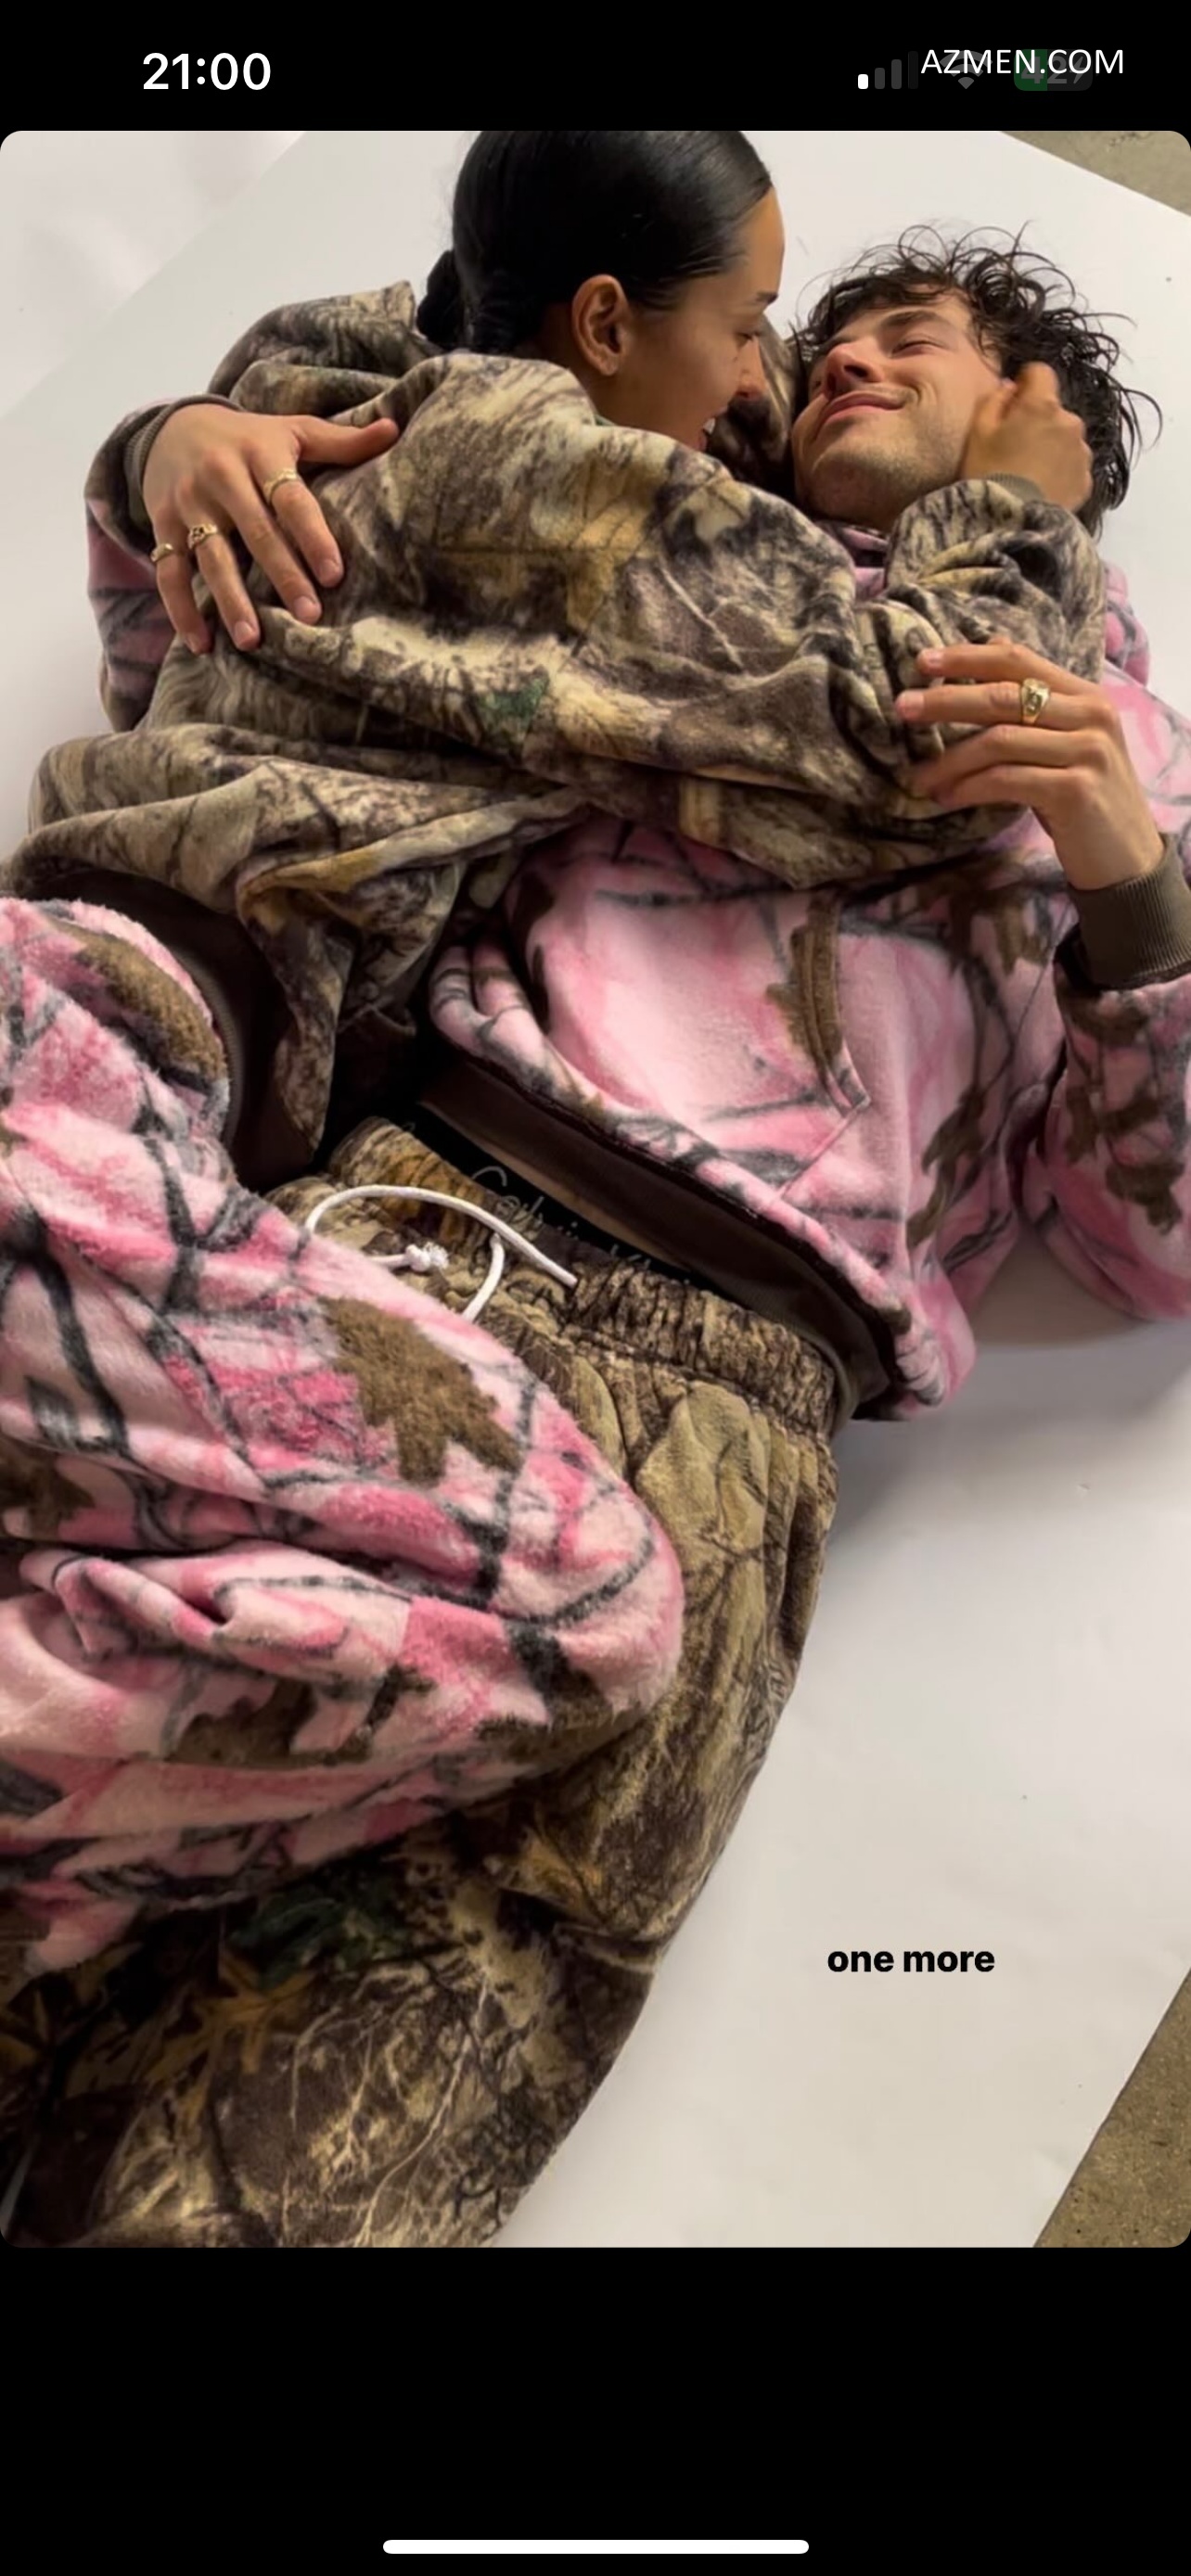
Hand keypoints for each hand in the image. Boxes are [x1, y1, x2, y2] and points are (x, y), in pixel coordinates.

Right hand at [143, 403, 399, 652]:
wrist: (173, 426)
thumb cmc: (249, 438)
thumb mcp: (292, 430)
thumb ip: (341, 440)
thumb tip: (395, 429)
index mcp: (259, 451)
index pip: (291, 498)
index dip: (312, 536)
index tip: (335, 576)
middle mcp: (221, 475)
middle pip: (255, 531)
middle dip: (282, 575)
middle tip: (309, 616)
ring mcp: (188, 501)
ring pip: (211, 556)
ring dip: (230, 600)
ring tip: (252, 640)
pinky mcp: (161, 522)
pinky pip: (169, 571)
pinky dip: (180, 609)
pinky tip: (202, 643)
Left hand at [897, 640, 1164, 891]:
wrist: (1126, 857)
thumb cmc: (1085, 799)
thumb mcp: (1065, 743)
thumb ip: (1033, 705)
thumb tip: (982, 654)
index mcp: (1085, 696)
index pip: (1018, 661)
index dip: (968, 658)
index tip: (923, 662)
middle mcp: (1091, 715)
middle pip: (1004, 696)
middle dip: (946, 701)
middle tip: (903, 708)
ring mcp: (1086, 751)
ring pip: (999, 740)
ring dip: (949, 759)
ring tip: (917, 776)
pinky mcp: (1075, 790)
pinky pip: (1006, 781)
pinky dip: (968, 787)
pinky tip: (945, 797)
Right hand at [960, 364, 1092, 514]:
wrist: (1010, 524)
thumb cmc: (988, 473)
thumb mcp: (978, 431)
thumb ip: (995, 400)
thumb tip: (1011, 387)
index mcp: (1042, 405)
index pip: (1041, 373)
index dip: (1026, 381)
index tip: (1014, 397)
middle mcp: (1070, 422)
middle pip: (1054, 410)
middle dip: (1039, 420)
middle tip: (1016, 444)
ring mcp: (1081, 452)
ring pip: (1066, 438)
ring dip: (1052, 446)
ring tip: (1031, 471)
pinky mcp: (1086, 480)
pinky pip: (1073, 466)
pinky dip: (1062, 471)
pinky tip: (1042, 487)